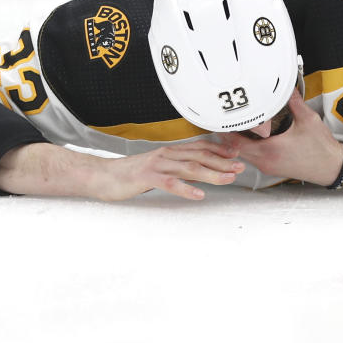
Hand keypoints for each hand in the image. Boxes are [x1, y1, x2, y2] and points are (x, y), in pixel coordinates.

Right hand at [93, 140, 245, 200]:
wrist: (102, 176)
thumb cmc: (129, 175)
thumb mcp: (155, 168)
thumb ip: (173, 168)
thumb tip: (193, 172)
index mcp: (169, 152)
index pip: (199, 147)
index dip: (219, 150)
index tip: (236, 155)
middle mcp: (166, 155)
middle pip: (200, 156)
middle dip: (222, 162)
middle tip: (240, 167)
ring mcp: (157, 165)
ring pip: (190, 168)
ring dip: (212, 173)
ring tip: (228, 179)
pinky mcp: (147, 178)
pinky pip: (170, 183)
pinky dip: (186, 189)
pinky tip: (199, 195)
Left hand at [223, 90, 342, 185]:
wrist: (332, 167)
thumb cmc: (321, 148)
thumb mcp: (308, 119)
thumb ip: (294, 102)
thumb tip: (286, 87)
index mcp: (269, 150)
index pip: (236, 143)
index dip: (226, 131)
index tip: (221, 120)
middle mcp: (265, 161)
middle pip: (236, 150)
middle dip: (229, 136)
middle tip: (225, 121)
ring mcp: (268, 167)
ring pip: (244, 155)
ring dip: (238, 143)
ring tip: (236, 127)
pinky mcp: (273, 169)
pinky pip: (253, 159)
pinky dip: (248, 149)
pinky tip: (251, 138)